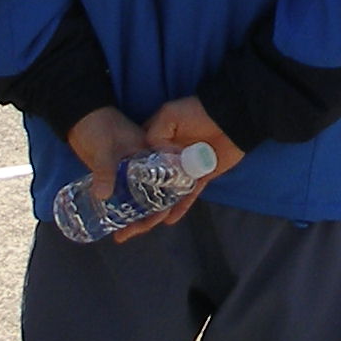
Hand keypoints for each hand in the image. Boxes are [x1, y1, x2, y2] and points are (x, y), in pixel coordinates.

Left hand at [62, 106, 163, 241]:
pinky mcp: (114, 173)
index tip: (160, 222)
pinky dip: (121, 207)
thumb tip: (102, 196)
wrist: (80, 117)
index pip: (166, 183)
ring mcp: (129, 170)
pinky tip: (115, 220)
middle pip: (153, 194)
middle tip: (129, 235)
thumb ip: (105, 171)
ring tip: (121, 235)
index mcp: (151, 155)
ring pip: (138, 196)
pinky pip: (122, 194)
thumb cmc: (98, 126)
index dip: (165, 202)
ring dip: (133, 214)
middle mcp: (145, 165)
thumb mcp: (104, 149)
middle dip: (146, 217)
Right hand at [134, 95, 240, 235]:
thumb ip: (156, 133)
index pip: (135, 166)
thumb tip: (153, 156)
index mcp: (155, 144)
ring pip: (166, 195)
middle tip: (122, 227)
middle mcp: (166, 159)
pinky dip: (180, 207)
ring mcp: (183, 169)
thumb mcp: (169, 115)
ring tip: (140, 229)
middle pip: (147, 186)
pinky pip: (188, 195)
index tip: (111, 199)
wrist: (229, 117)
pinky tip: (168, 219)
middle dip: (135, 206)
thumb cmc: (197, 111)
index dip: (123, 182)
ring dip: (154, 212)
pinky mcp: (201, 177)